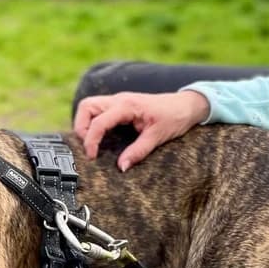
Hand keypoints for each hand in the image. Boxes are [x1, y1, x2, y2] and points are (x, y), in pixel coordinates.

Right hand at [73, 90, 211, 170]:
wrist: (187, 105)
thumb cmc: (175, 117)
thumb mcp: (158, 137)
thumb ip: (138, 152)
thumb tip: (122, 167)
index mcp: (127, 106)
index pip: (99, 121)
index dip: (91, 140)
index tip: (92, 156)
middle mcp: (119, 100)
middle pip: (86, 107)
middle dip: (81, 127)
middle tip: (88, 147)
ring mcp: (118, 101)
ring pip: (89, 106)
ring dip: (85, 123)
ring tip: (91, 142)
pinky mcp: (119, 105)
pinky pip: (98, 110)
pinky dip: (93, 122)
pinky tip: (100, 136)